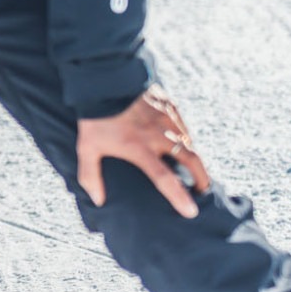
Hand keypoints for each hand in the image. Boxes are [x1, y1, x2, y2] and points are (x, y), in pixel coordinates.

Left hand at [77, 86, 210, 218]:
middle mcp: (159, 135)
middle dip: (202, 178)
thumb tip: (98, 200)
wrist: (104, 80)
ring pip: (189, 142)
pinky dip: (185, 138)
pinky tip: (180, 143)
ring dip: (193, 157)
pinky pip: (183, 126)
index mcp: (140, 149)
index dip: (179, 197)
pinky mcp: (170, 105)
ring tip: (192, 168)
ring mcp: (167, 119)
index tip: (191, 212)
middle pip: (192, 161)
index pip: (165, 179)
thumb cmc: (95, 118)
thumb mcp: (87, 148)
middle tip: (203, 190)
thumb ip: (91, 176)